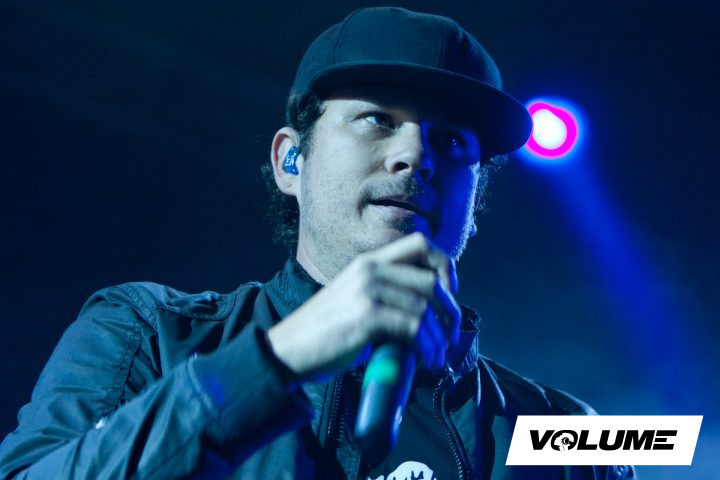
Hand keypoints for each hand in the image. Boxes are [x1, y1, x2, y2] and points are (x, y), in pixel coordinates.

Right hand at [267, 233, 460, 379]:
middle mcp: (369, 269)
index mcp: (368, 262)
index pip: (421, 244)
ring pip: (426, 308)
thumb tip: (429, 314)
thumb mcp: (354, 298)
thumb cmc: (324, 332)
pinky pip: (414, 327)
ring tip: (437, 357)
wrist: (287, 349)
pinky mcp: (366, 315)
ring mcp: (367, 290)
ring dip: (439, 338)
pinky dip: (426, 347)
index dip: (444, 266)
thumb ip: (386, 294)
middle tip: (450, 338)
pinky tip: (425, 360)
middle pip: (432, 281)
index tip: (449, 293)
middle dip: (450, 314)